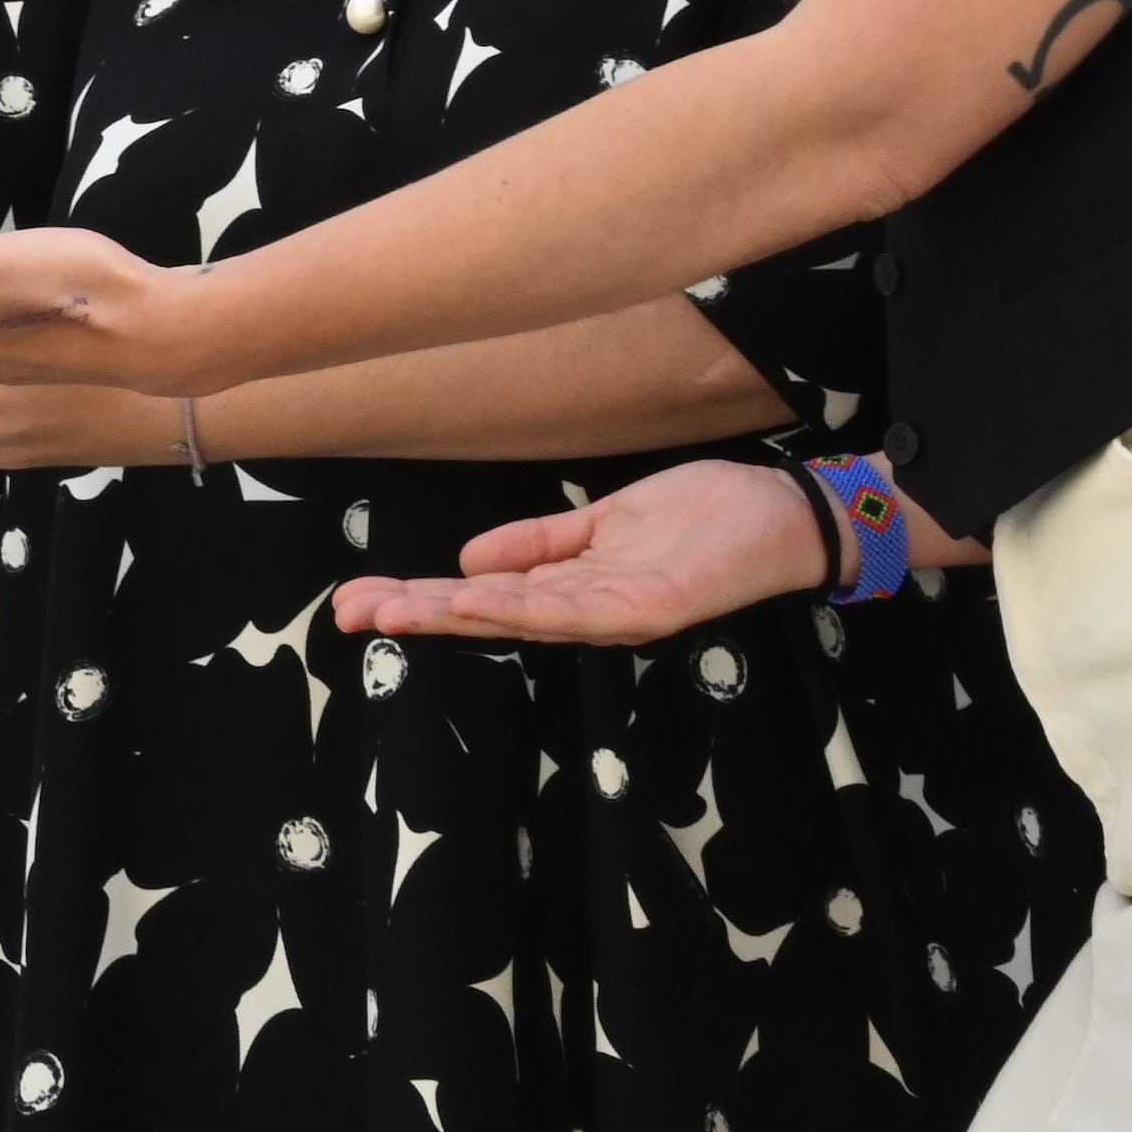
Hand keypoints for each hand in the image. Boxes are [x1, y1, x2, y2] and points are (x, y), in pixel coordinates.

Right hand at [329, 455, 825, 644]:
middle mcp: (588, 613)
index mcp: (574, 591)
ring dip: (453, 615)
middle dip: (416, 614)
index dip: (420, 598)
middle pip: (487, 616)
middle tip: (349, 613)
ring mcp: (618, 615)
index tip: (359, 596)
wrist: (782, 514)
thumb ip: (539, 545)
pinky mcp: (651, 609)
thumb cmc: (703, 516)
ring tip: (393, 612)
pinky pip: (576, 609)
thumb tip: (464, 561)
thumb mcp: (604, 524)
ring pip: (519, 618)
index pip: (483, 597)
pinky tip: (477, 600)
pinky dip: (523, 606)